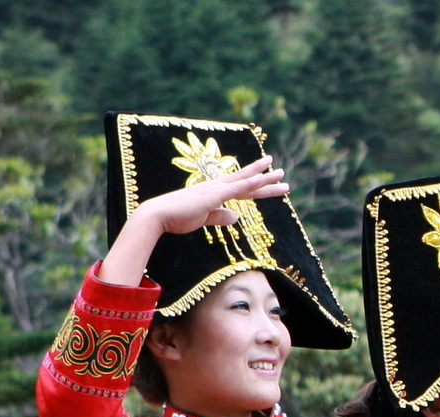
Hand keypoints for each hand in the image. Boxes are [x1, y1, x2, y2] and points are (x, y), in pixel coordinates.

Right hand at [98, 155, 288, 285]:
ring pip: (246, 182)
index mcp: (213, 193)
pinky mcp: (214, 194)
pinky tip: (264, 179)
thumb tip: (236, 216)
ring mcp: (215, 189)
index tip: (267, 181)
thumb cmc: (176, 219)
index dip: (254, 184)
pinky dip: (251, 182)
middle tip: (282, 174)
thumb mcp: (203, 219)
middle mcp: (216, 187)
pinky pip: (237, 187)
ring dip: (265, 179)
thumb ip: (219, 216)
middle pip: (246, 182)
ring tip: (282, 174)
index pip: (239, 188)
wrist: (157, 216)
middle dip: (265, 178)